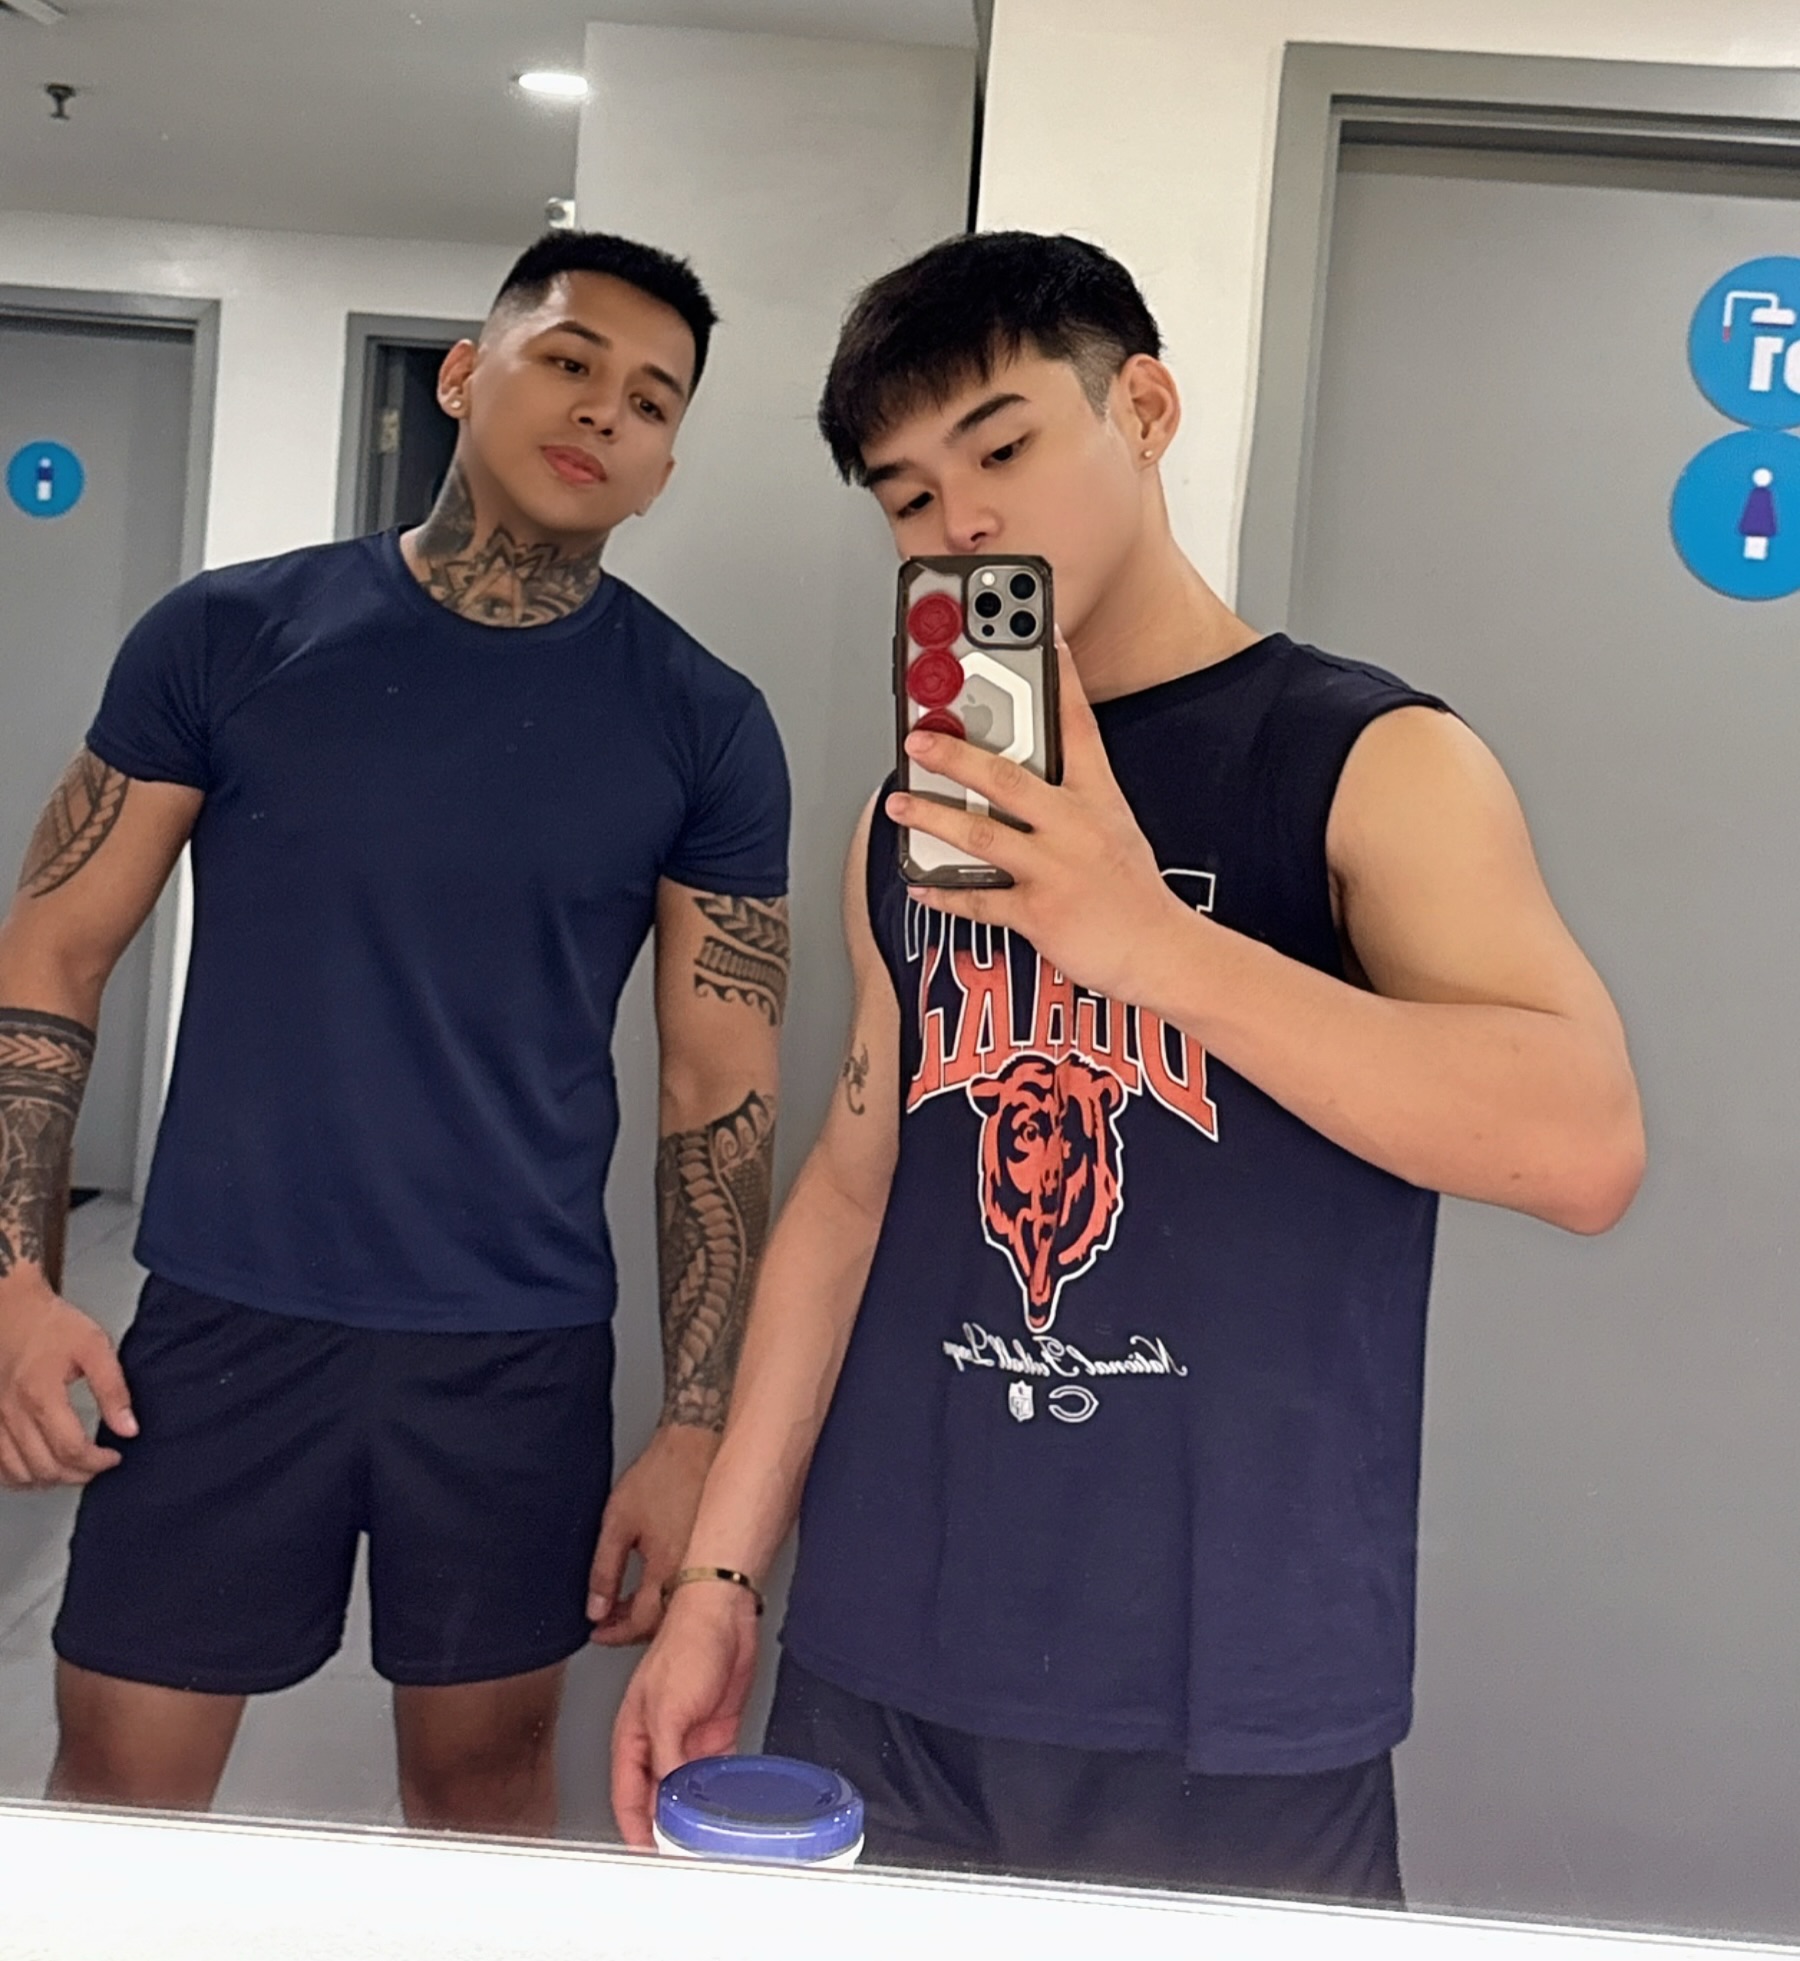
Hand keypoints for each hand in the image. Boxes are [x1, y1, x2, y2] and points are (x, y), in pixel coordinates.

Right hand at [0, 1279, 135, 1489]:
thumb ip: (113, 1389)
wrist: (10, 1310)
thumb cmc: (52, 1325)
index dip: (97, 1462)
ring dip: (49, 1479)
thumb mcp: (95, 1347)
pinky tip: (38, 1470)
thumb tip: (129, 1428)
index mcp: (41, 1395)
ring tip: (74, 1469)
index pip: (71, 1449)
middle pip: (45, 1467)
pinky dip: (18, 1476)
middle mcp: (12, 1413)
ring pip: (18, 1473)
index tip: (115, 1456)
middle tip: (98, 1465)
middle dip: (78, 1475)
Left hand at [588, 1422, 719, 1645]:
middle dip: (632, 1628)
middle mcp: (694, 1574)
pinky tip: (657, 1588)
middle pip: (663, 1624)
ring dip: (652, 1615)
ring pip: (679, 1610)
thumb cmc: (662, 1473)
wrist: (700, 1442)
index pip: (640, 1623)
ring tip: (628, 1606)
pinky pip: (693, 1591)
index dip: (614, 1633)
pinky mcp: (717, 1554)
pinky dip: (671, 1597)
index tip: (598, 1632)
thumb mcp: (617, 1521)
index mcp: (667, 1569)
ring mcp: (709, 1565)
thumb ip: (603, 1570)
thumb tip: (595, 1608)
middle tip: (609, 1620)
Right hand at [611, 1579, 759, 1847]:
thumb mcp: (668, 1708)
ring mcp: (688, 1737)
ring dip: (691, 1811)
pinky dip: (717, 1791)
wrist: (725, 1614)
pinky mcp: (716, 1731)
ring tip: (701, 1837)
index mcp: (633, 1734)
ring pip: (685, 1789)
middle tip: (676, 1853)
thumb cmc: (687, 1642)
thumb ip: (665, 1757)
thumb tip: (667, 1798)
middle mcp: (658, 1740)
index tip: (644, 1853)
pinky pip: (714, 1772)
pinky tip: (724, 1805)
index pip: (626, 1794)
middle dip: (663, 1826)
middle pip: (655, 1797)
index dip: (633, 1827)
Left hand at [887, 636, 1191, 1003]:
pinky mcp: (1039, 913)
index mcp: (1097, 798)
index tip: (1039, 634)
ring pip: (982, 835)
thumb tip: (1021, 774)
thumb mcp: (1114, 825)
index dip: (1059, 678)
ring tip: (899, 801)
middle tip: (917, 737)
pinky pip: (979, 901)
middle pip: (1007, 778)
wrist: (1159, 951)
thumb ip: (1072, 796)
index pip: (1078, 726)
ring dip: (933, 816)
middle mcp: (1075, 827)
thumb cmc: (1132, 890)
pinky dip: (943, 893)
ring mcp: (1056, 870)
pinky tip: (918, 882)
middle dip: (955, 754)